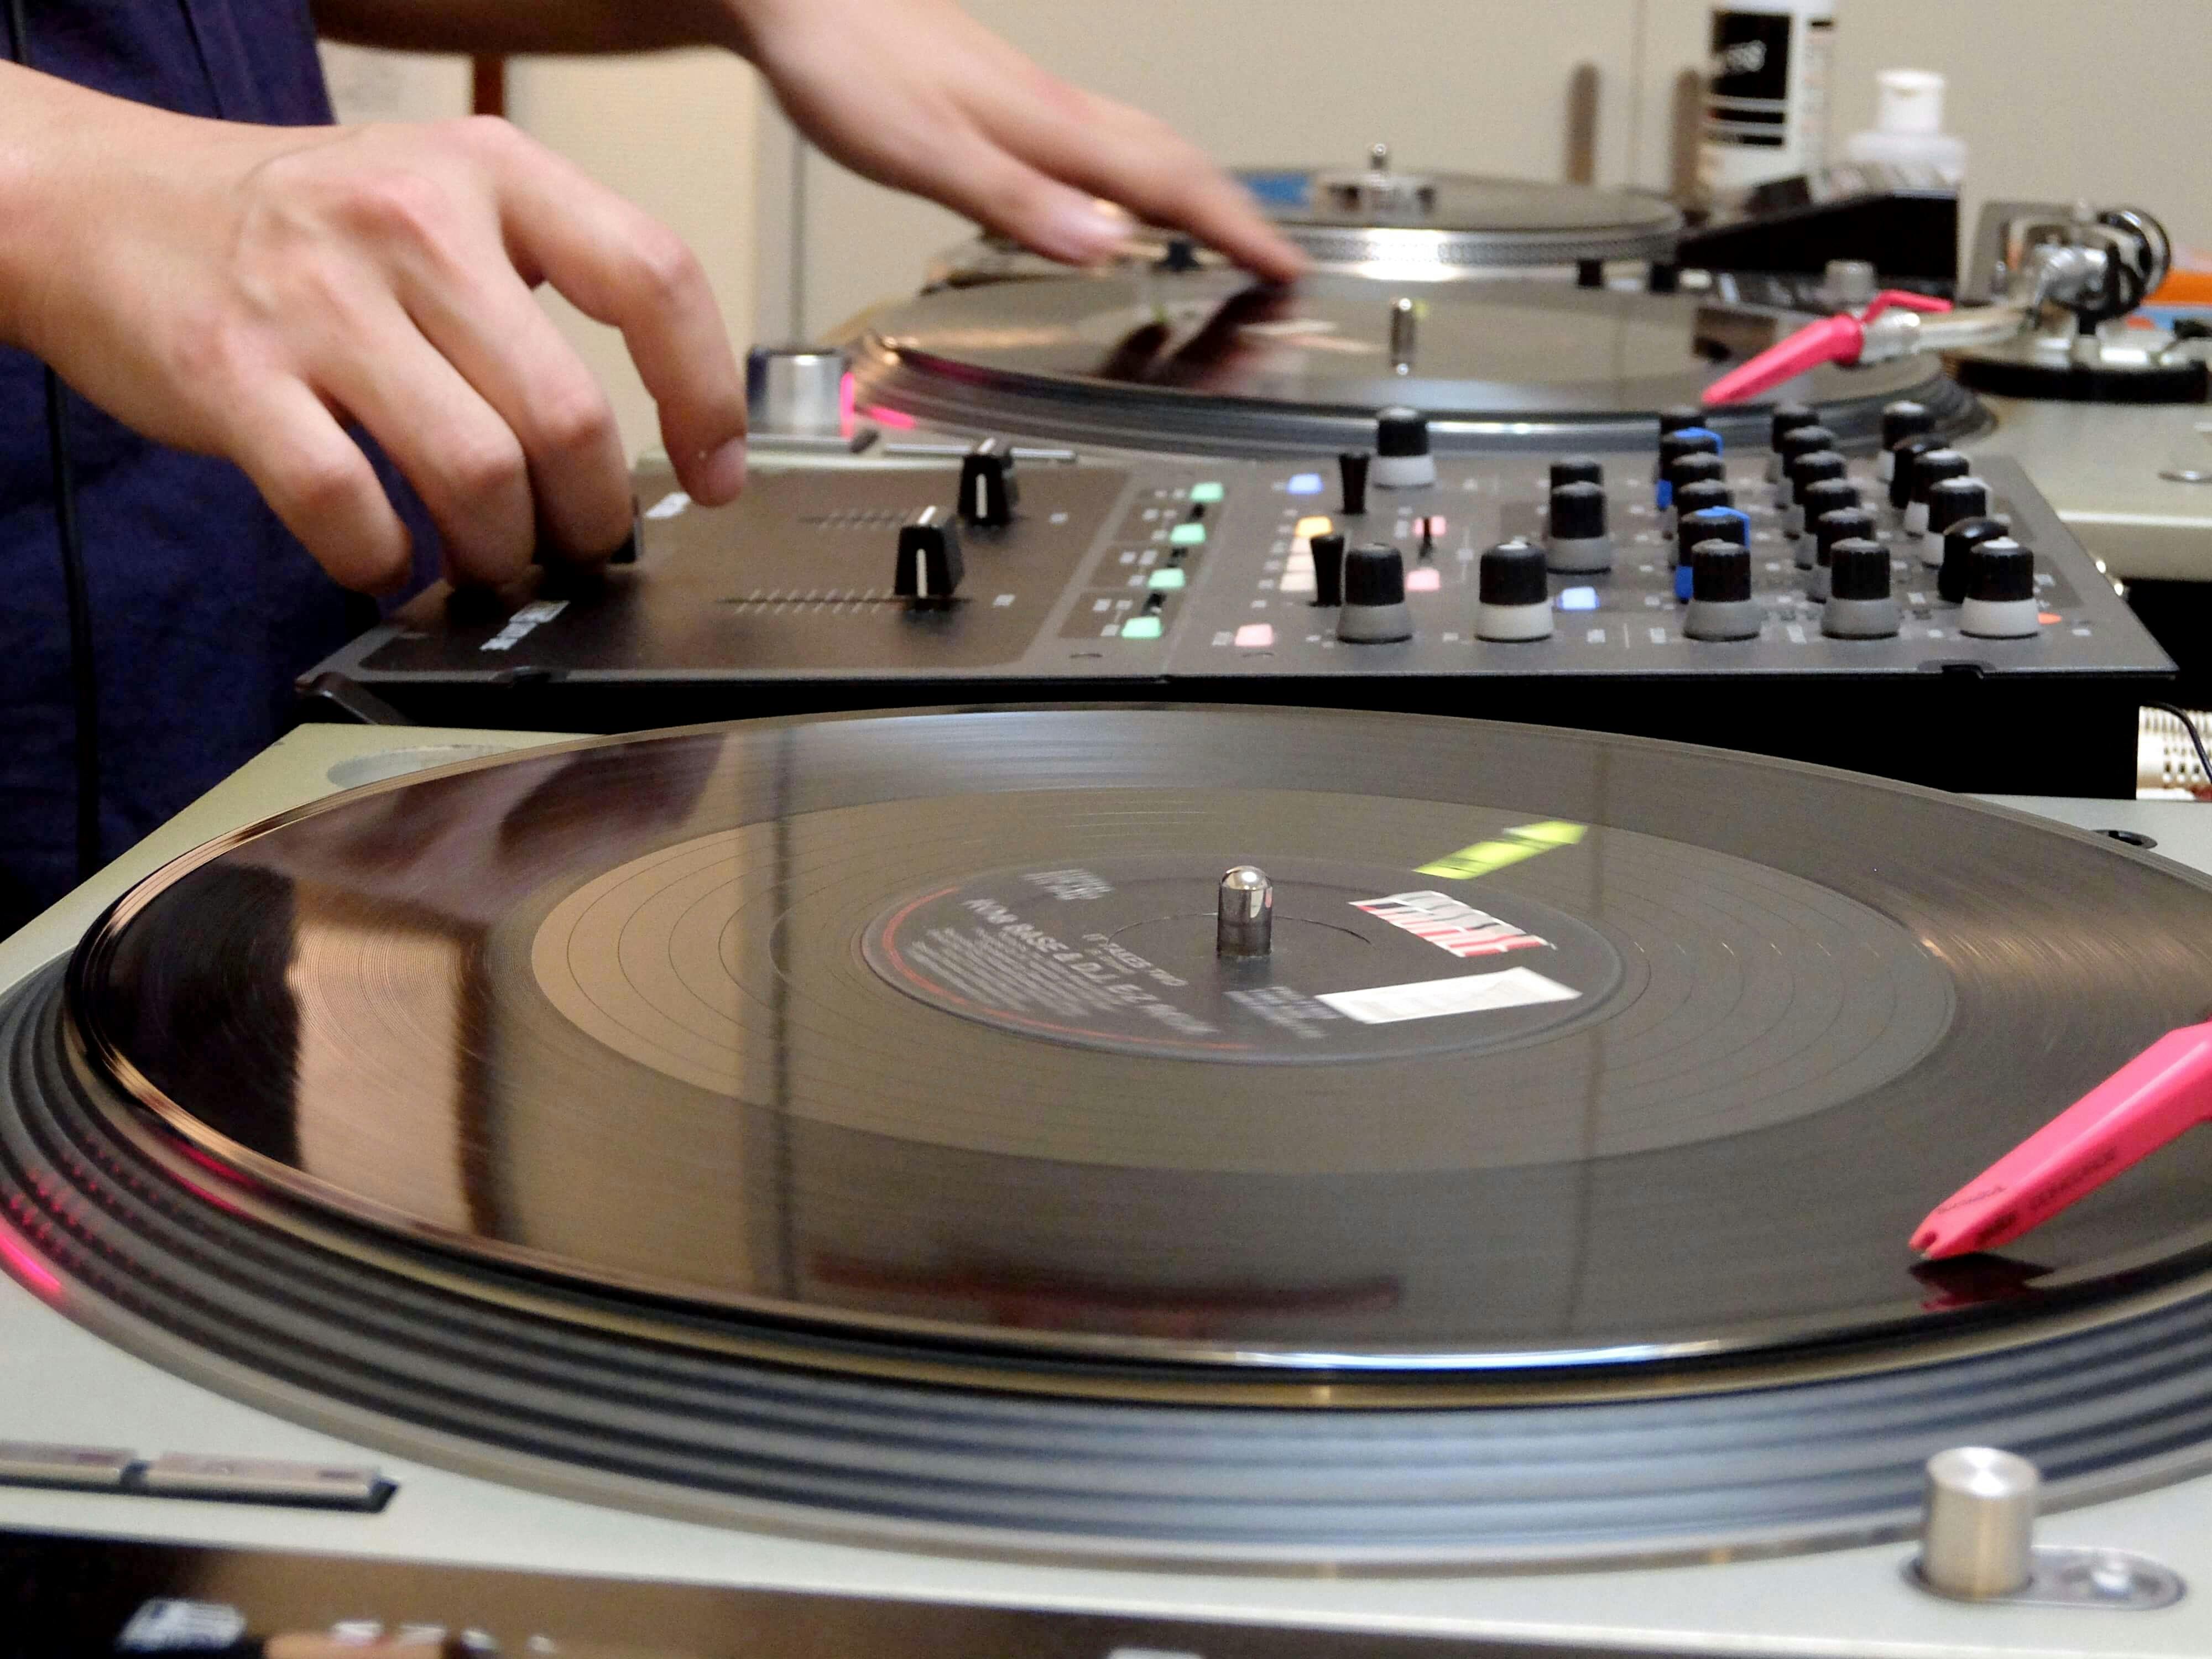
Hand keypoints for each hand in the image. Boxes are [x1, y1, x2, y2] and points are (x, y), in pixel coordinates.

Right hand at [8, 95, 747, 591]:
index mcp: (491, 170)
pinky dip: (383, 560)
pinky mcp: (234, 372)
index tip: (714, 475)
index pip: (652, 278)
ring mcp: (318, 295)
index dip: (705, 396)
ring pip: (477, 473)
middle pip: (566, 413)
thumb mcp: (443, 201)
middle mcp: (411, 218)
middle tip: (579, 548)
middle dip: (590, 516)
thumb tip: (656, 434)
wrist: (101, 202)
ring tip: (493, 565)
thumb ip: (545, 289)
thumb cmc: (302, 227)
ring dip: (501, 552)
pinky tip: (388, 561)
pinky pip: (348, 506)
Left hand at [730, 0, 1305, 280]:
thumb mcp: (928, 152)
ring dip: (1194, 189)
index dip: (1235, 229)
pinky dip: (1138, 173)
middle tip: (1277, 255)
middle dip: (1234, 212)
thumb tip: (1101, 244)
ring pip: (1141, 144)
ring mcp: (1033, 102)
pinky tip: (1117, 191)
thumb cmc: (848, 63)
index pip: (1168, 184)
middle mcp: (1053, 111)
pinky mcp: (1005, 98)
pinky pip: (1103, 139)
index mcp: (1049, 129)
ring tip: (1224, 229)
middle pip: (1171, 159)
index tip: (1285, 264)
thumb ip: (1015, 201)